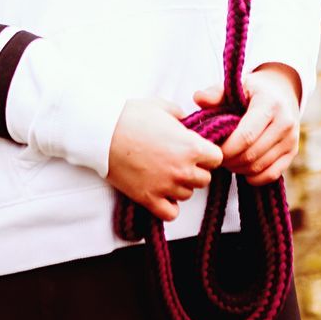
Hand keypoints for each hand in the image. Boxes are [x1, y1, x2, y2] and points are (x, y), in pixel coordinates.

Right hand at [106, 97, 223, 222]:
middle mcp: (183, 169)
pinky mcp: (148, 199)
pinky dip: (169, 205)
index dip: (208, 153)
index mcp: (191, 146)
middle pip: (204, 179)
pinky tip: (160, 191)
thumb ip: (181, 116)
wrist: (103, 132)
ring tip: (165, 172)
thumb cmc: (132, 115)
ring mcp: (166, 186)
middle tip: (179, 159)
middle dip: (195, 169)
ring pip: (188, 195)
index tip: (197, 149)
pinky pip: (171, 213)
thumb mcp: (162, 107)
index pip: (217, 158)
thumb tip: (186, 122)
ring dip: (180, 185)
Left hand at [193, 63, 300, 185]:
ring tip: (228, 160)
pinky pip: (272, 174)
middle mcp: (285, 122)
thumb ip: (216, 93)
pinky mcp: (293, 152)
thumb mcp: (237, 86)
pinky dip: (255, 177)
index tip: (213, 148)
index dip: (227, 148)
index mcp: (269, 103)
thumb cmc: (253, 89)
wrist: (282, 91)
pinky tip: (243, 169)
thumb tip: (198, 99)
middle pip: (252, 154)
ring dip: (240, 169)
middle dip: (230, 160)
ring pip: (260, 166)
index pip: (246, 135)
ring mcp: (291, 139)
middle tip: (218, 157)